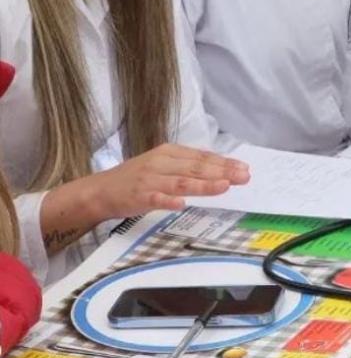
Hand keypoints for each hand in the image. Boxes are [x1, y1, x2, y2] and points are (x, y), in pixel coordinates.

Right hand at [88, 145, 249, 219]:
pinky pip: (155, 199)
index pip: (201, 157)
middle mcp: (160, 163)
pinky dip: (168, 201)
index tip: (244, 167)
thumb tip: (219, 169)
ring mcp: (149, 180)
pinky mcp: (138, 197)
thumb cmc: (136, 179)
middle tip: (244, 177)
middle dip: (222, 172)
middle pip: (195, 168)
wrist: (99, 190)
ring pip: (180, 182)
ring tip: (223, 186)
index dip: (223, 162)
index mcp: (168, 153)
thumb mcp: (163, 165)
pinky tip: (181, 204)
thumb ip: (187, 167)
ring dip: (203, 184)